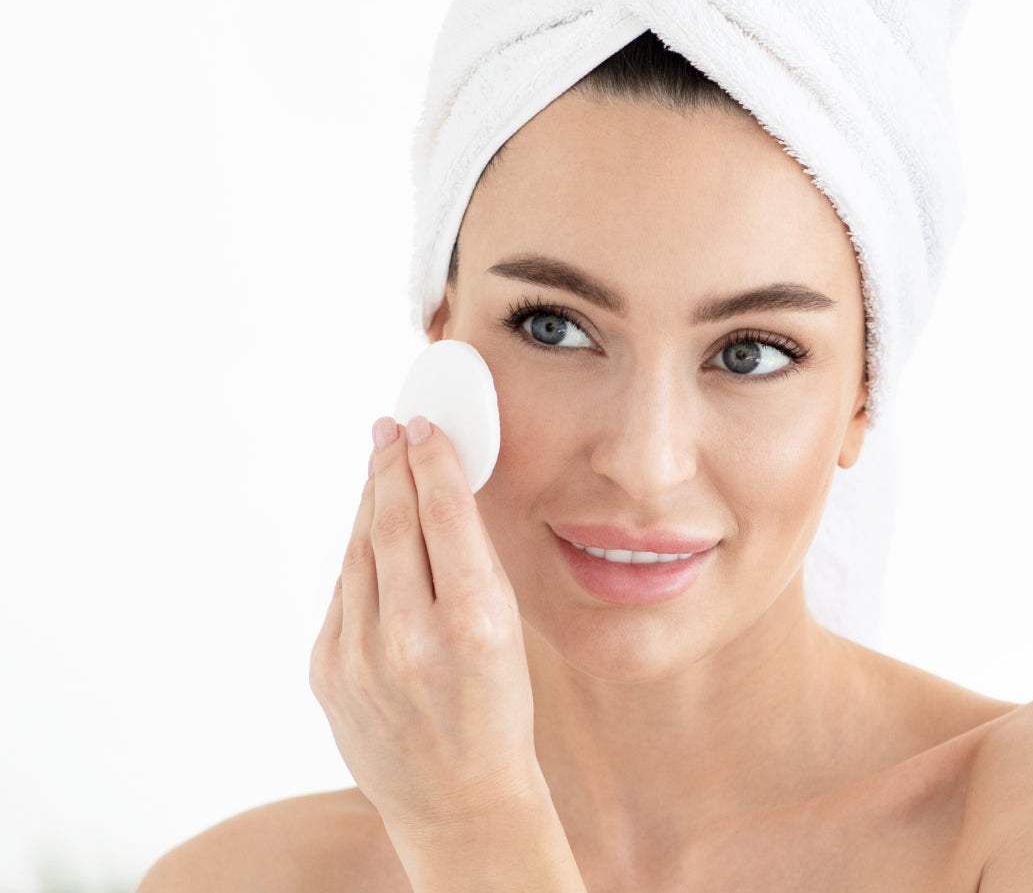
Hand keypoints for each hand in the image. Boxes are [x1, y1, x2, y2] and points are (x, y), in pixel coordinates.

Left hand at [309, 415, 541, 838]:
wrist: (460, 802)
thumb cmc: (497, 714)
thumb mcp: (508, 633)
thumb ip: (472, 566)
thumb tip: (439, 491)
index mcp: (475, 624)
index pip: (444, 514)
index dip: (432, 461)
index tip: (425, 427)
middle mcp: (412, 637)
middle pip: (392, 522)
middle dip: (392, 467)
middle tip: (392, 430)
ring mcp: (360, 657)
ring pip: (360, 552)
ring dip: (370, 504)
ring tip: (380, 468)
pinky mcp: (327, 672)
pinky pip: (344, 594)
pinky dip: (359, 558)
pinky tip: (371, 536)